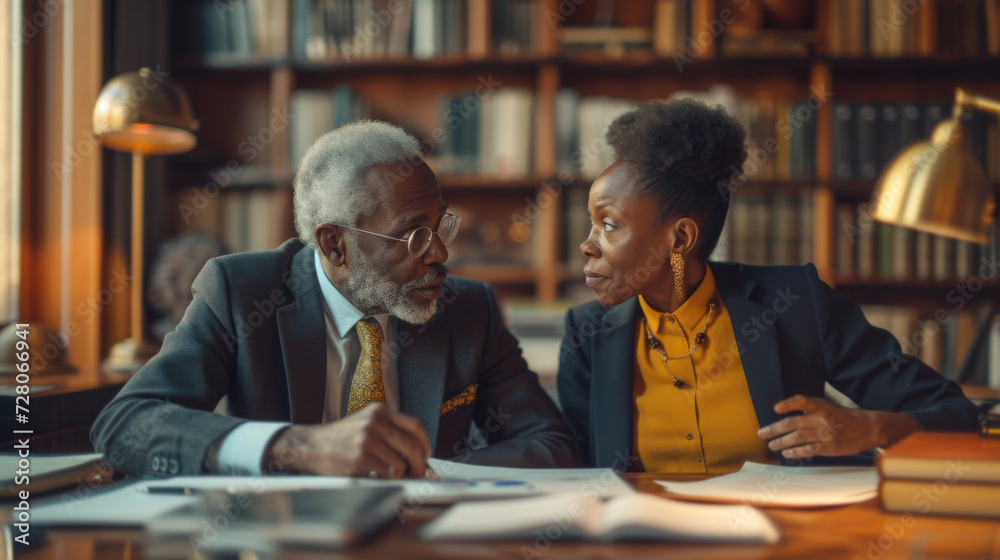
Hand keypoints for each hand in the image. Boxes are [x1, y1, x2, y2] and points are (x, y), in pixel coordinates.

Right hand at [265, 403, 431, 477]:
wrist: (311, 446)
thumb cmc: (340, 438)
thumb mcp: (365, 423)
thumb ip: (389, 431)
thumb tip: (417, 452)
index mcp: (379, 411)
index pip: (415, 425)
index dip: (425, 443)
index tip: (426, 454)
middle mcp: (375, 422)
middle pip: (412, 445)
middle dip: (419, 463)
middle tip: (418, 472)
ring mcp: (368, 439)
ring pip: (401, 463)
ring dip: (400, 473)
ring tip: (389, 473)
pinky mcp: (361, 457)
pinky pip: (388, 472)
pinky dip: (387, 478)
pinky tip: (376, 474)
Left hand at [757, 395, 919, 458]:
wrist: (867, 428)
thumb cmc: (843, 417)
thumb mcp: (828, 407)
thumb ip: (809, 411)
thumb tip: (786, 419)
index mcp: (821, 405)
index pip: (801, 401)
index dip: (788, 404)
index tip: (775, 408)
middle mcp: (821, 418)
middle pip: (792, 423)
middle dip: (774, 429)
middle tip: (761, 433)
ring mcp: (825, 434)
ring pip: (797, 438)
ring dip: (781, 442)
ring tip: (771, 444)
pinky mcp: (828, 447)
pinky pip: (807, 450)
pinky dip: (795, 452)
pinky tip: (785, 453)